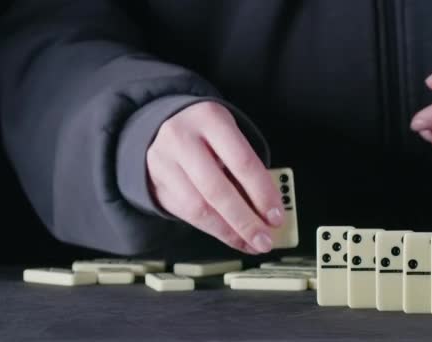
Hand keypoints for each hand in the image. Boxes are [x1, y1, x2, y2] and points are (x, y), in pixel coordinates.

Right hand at [146, 101, 284, 253]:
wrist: (161, 125)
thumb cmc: (206, 133)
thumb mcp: (228, 135)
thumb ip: (246, 167)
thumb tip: (268, 210)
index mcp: (210, 119)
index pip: (242, 162)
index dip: (262, 193)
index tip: (276, 216)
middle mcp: (182, 139)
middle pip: (217, 190)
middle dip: (245, 221)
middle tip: (264, 240)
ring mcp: (164, 163)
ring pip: (198, 208)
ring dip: (229, 232)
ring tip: (250, 243)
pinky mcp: (155, 184)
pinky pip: (187, 215)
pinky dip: (213, 229)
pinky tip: (231, 236)